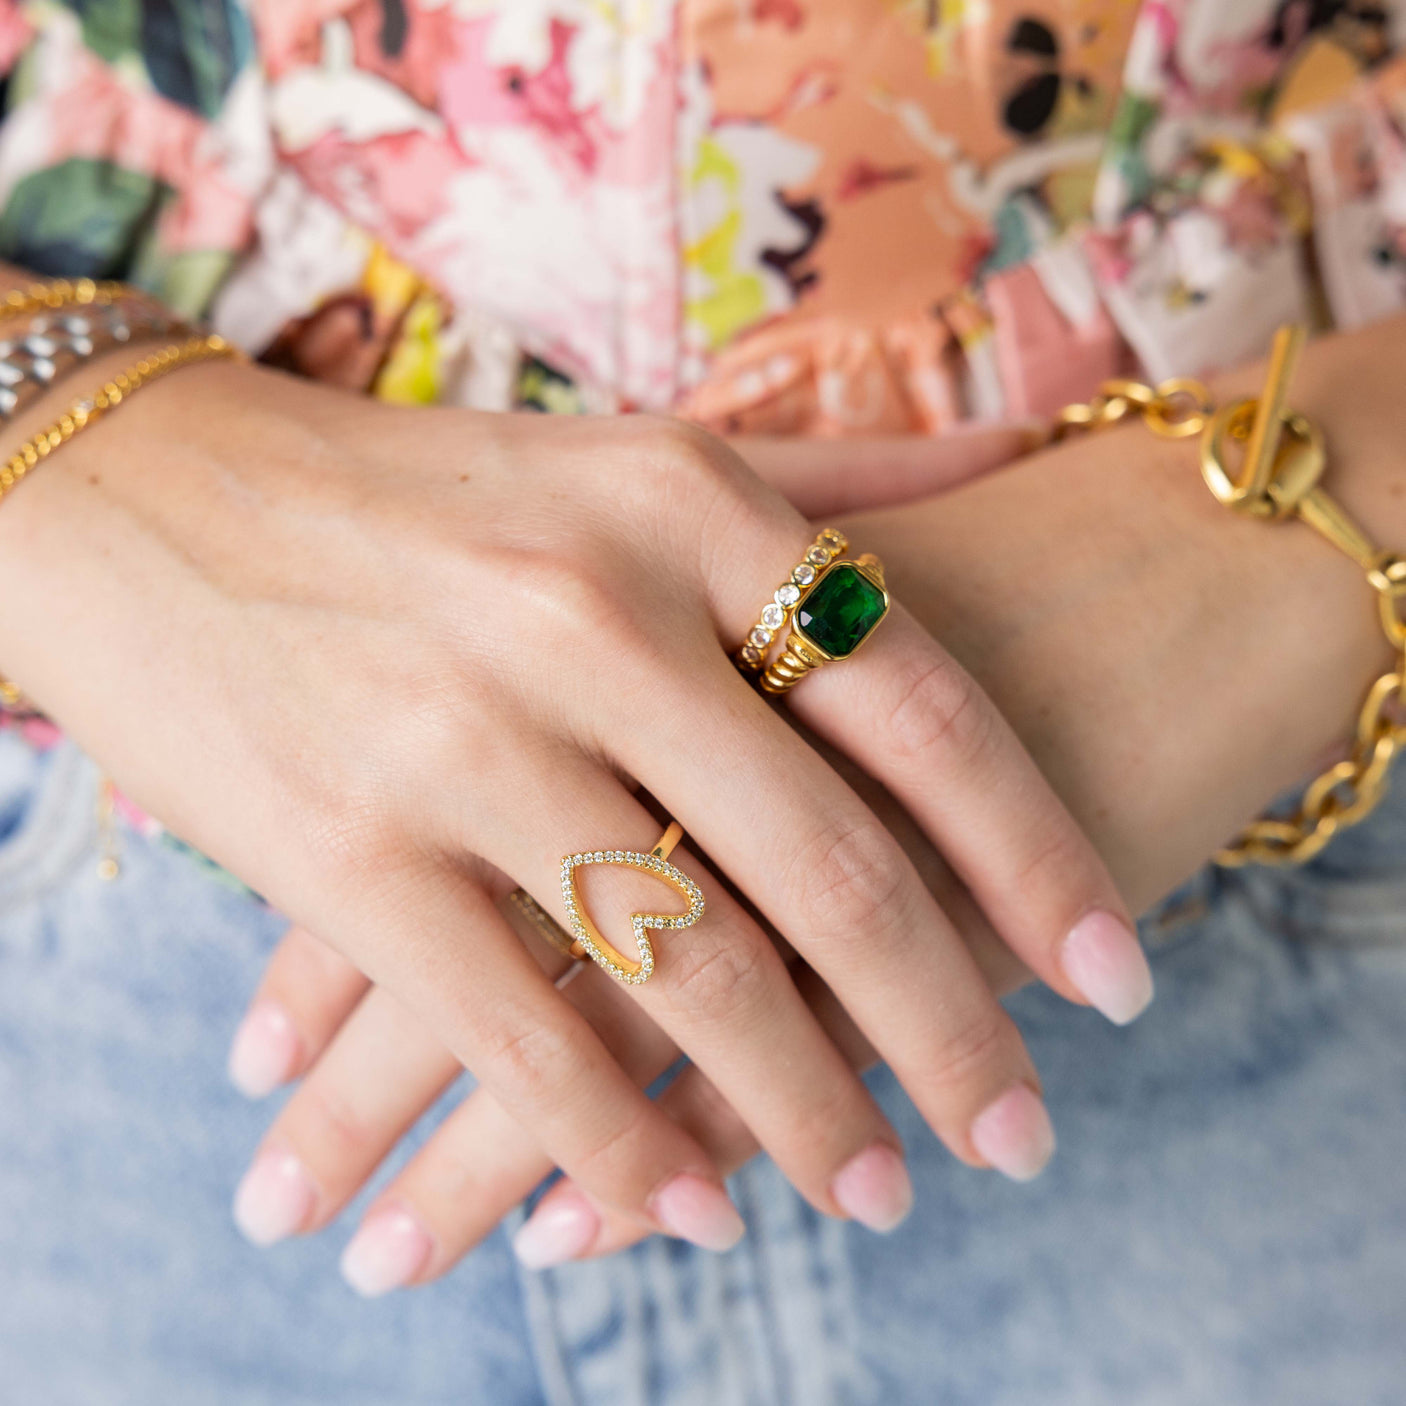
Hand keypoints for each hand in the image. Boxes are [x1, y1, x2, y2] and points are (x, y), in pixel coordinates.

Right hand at [225, 314, 1405, 1288]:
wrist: (158, 499)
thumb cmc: (431, 493)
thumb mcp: (637, 451)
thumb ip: (833, 473)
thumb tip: (1014, 458)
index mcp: (688, 506)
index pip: (921, 711)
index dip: (1037, 862)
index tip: (1115, 984)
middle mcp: (592, 612)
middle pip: (833, 866)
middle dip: (953, 1029)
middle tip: (1021, 1133)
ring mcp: (462, 733)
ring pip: (690, 976)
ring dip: (805, 1114)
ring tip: (876, 1190)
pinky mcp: (345, 849)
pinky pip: (525, 1039)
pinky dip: (620, 1148)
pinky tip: (687, 1205)